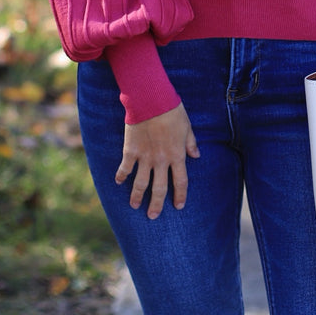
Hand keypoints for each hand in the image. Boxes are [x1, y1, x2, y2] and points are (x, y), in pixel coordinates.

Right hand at [115, 103, 199, 218]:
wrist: (151, 100)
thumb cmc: (171, 110)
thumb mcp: (187, 126)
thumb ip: (191, 143)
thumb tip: (196, 156)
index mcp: (176, 155)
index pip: (180, 182)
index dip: (180, 195)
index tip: (178, 206)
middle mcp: (161, 161)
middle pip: (160, 189)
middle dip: (157, 204)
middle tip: (152, 216)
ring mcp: (145, 157)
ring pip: (141, 183)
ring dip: (137, 196)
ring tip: (134, 205)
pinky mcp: (130, 151)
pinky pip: (125, 168)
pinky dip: (121, 176)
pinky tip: (118, 182)